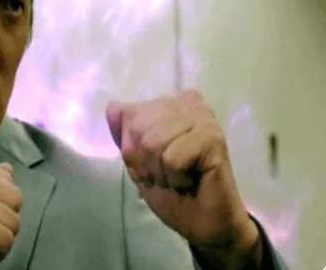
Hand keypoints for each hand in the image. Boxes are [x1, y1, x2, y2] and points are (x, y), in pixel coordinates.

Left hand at [105, 91, 258, 256]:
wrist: (201, 222)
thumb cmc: (171, 190)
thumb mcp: (137, 161)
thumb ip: (124, 133)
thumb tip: (111, 106)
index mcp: (172, 103)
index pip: (129, 115)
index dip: (133, 149)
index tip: (155, 164)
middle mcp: (189, 103)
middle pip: (139, 127)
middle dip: (145, 161)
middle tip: (168, 174)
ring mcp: (204, 118)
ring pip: (152, 142)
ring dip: (160, 171)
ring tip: (180, 177)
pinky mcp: (213, 138)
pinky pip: (171, 158)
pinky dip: (175, 177)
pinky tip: (191, 180)